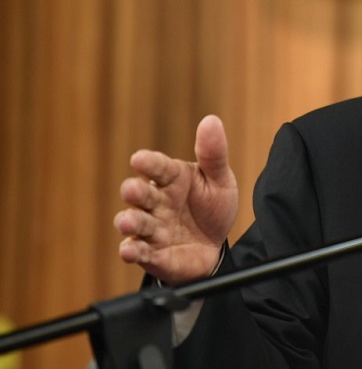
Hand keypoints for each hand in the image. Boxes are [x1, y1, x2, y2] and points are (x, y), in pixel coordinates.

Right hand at [114, 114, 238, 283]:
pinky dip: (132, 251)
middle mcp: (156, 202)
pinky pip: (139, 252)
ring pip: (135, 223)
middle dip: (133, 191)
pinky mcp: (152, 254)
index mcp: (172, 178)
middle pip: (140, 194)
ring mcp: (152, 228)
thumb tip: (211, 120)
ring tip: (128, 221)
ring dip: (129, 222)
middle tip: (131, 189)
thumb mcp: (220, 180)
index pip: (158, 167)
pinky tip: (130, 250)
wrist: (215, 246)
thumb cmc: (212, 206)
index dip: (148, 163)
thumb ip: (214, 154)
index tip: (140, 159)